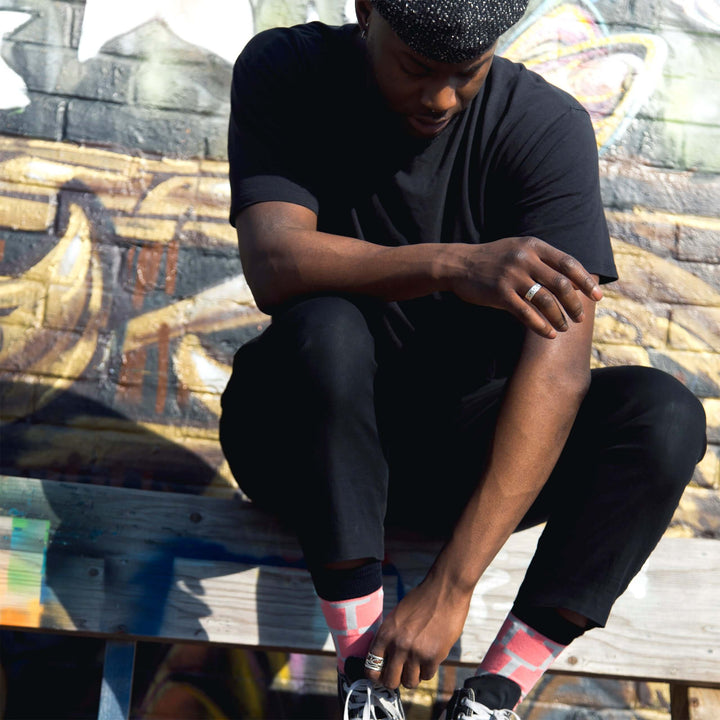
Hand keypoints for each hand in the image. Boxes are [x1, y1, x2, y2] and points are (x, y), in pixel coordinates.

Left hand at [364, 576, 471, 689]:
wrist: (445, 590)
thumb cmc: (422, 599)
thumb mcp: (397, 616)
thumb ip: (391, 637)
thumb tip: (387, 659)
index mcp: (385, 633)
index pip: (371, 669)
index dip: (377, 676)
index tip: (384, 675)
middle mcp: (398, 645)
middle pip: (390, 682)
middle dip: (396, 680)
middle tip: (403, 672)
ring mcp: (416, 652)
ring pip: (409, 683)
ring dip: (414, 676)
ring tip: (418, 663)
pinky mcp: (434, 656)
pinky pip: (427, 676)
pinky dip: (428, 669)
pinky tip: (431, 656)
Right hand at [448, 236, 601, 337]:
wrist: (459, 264)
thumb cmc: (493, 260)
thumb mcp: (518, 250)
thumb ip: (542, 261)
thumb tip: (573, 280)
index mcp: (533, 246)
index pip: (568, 263)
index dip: (586, 281)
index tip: (598, 296)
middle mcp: (524, 259)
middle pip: (561, 284)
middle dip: (575, 303)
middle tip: (580, 318)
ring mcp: (512, 276)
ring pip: (545, 300)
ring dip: (559, 317)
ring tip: (564, 328)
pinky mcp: (499, 293)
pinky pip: (525, 313)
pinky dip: (540, 325)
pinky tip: (548, 333)